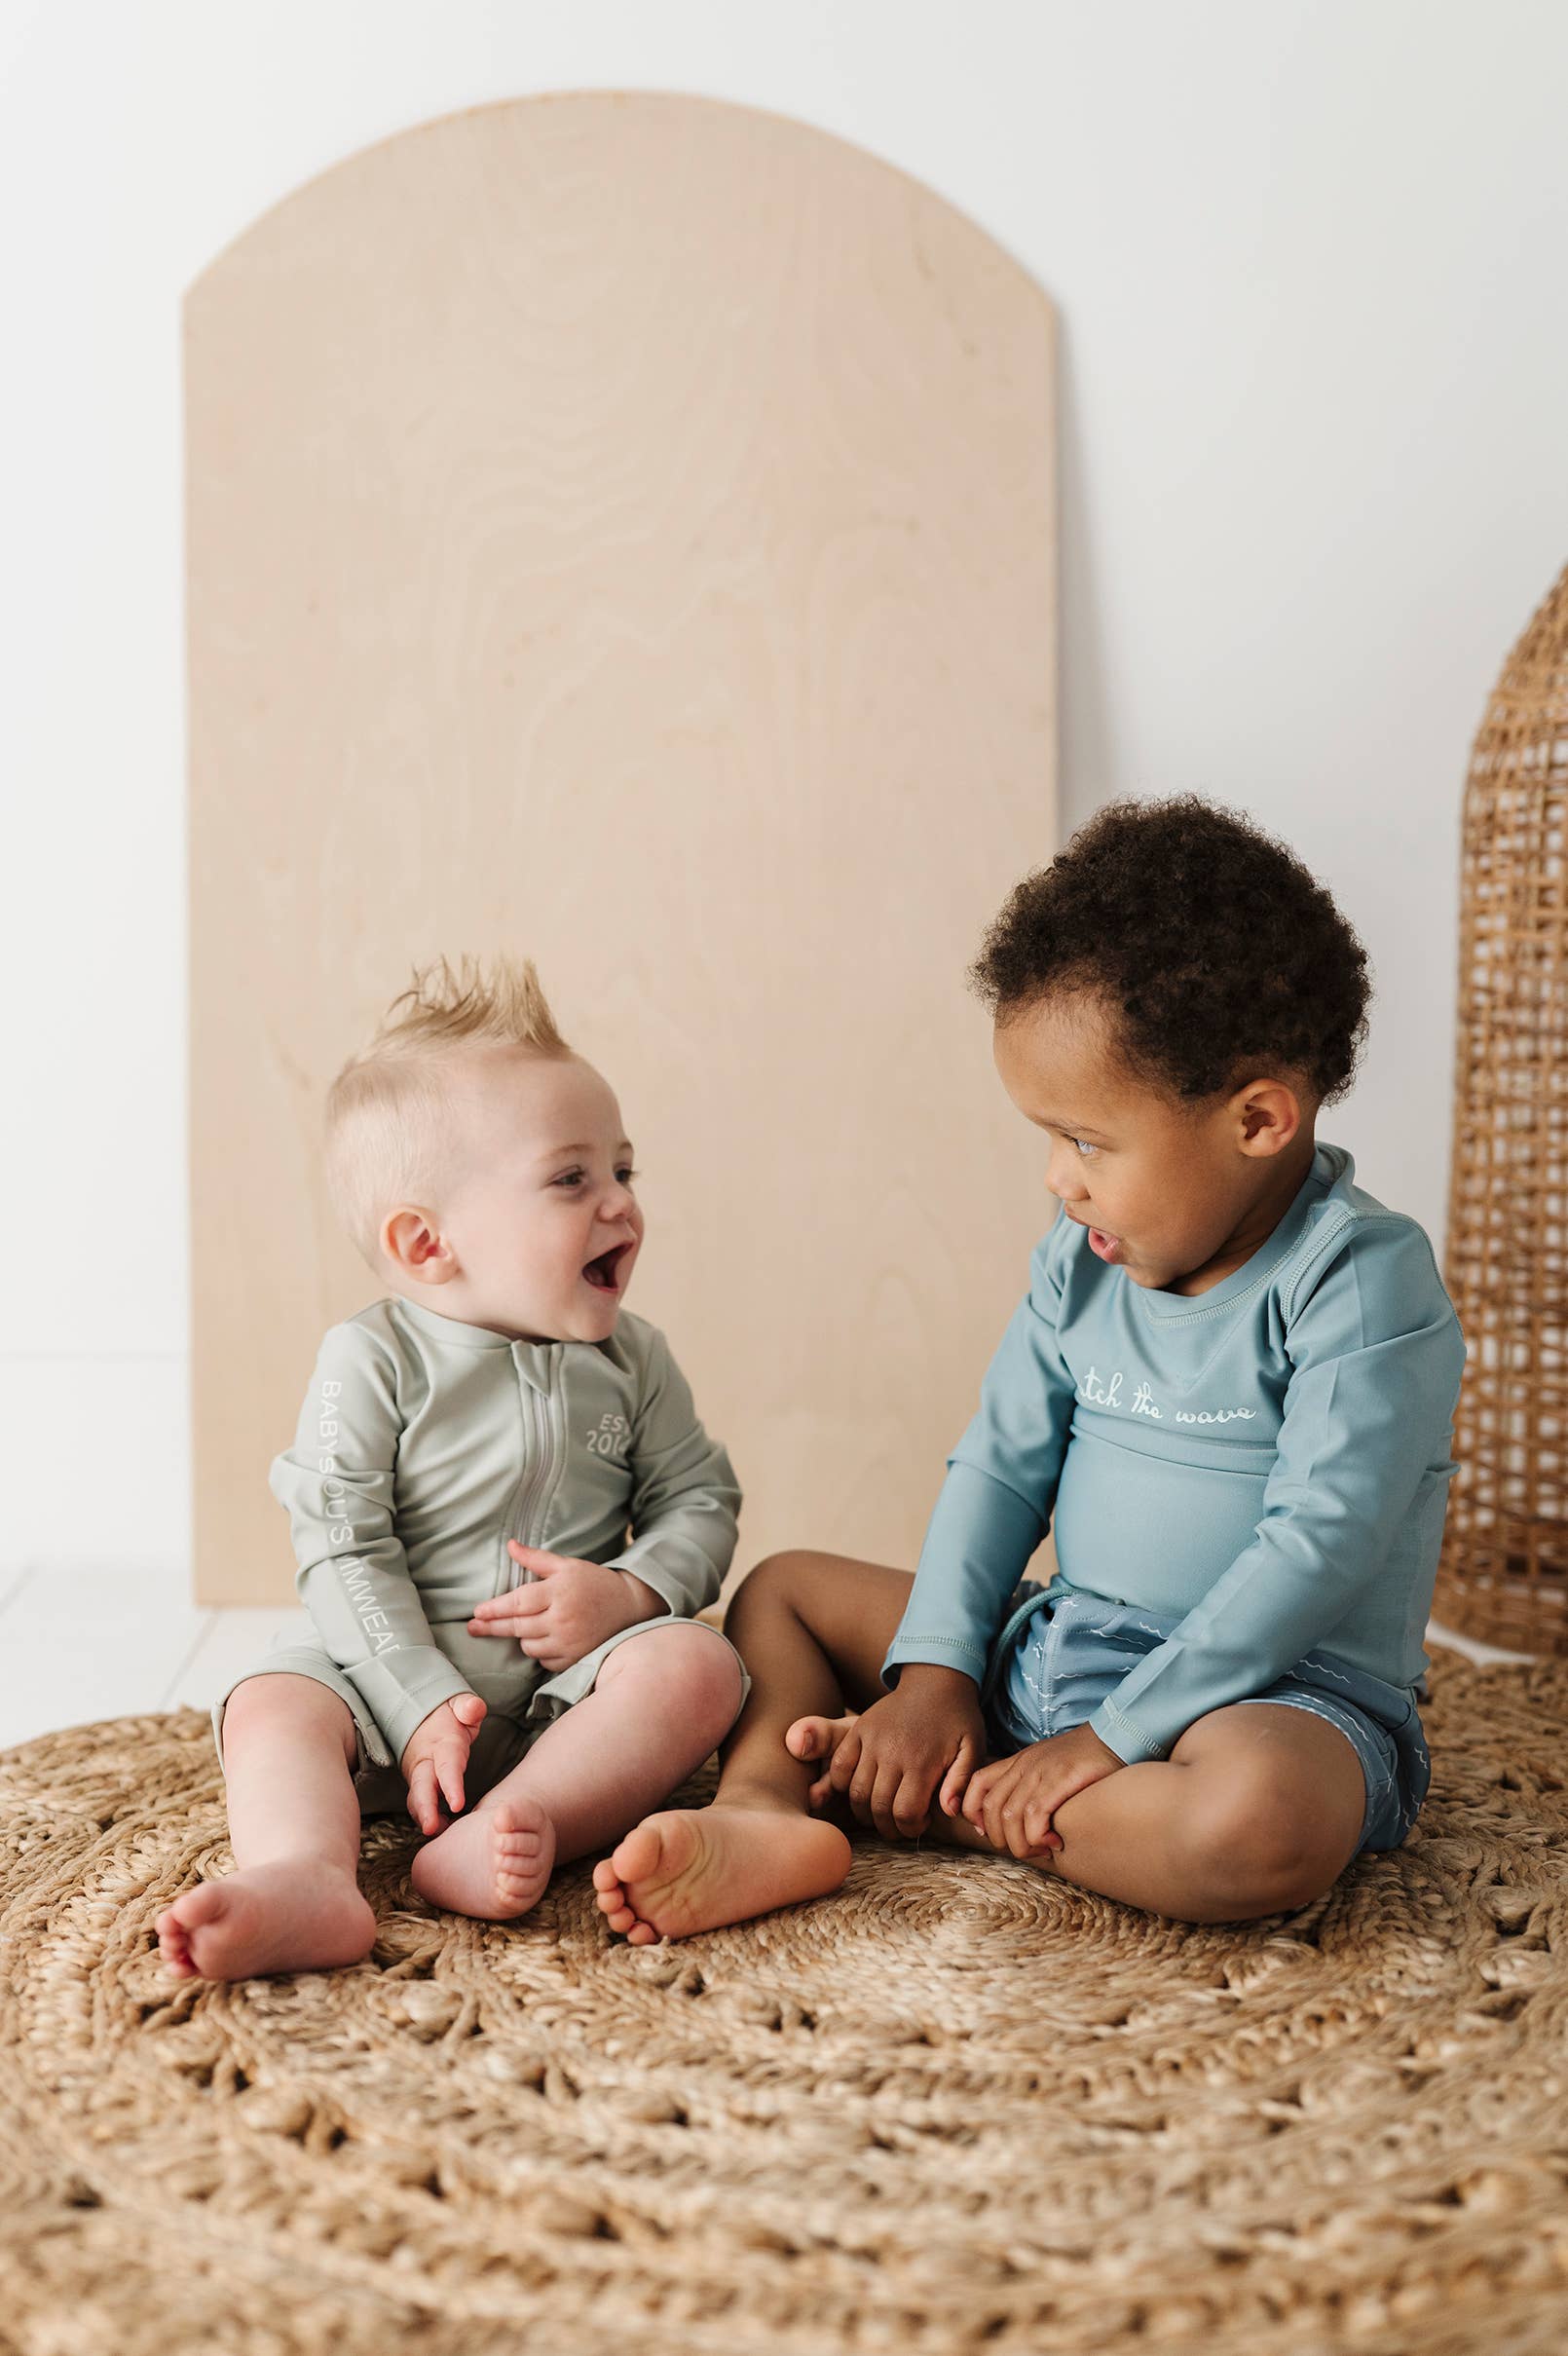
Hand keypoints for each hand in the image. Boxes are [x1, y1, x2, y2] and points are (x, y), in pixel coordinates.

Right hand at [399, 1691, 487, 1835]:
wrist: (422, 1718)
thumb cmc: (448, 1716)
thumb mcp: (459, 1704)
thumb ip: (467, 1707)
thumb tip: (473, 1709)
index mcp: (441, 1744)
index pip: (446, 1766)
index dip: (450, 1786)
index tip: (457, 1804)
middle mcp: (426, 1763)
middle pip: (421, 1788)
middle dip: (425, 1809)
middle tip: (431, 1829)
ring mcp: (419, 1777)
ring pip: (416, 1801)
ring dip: (423, 1819)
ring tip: (436, 1835)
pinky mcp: (419, 1788)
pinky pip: (419, 1807)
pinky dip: (427, 1820)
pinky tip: (442, 1832)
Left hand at [465, 1543, 664, 1673]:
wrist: (630, 1607)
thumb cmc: (594, 1582)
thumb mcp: (567, 1565)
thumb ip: (536, 1558)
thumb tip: (510, 1545)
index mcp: (559, 1592)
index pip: (518, 1602)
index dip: (495, 1608)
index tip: (477, 1612)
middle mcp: (563, 1619)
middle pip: (518, 1627)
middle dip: (492, 1627)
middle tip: (473, 1628)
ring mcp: (570, 1642)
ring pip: (529, 1646)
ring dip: (522, 1637)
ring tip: (525, 1626)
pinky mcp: (575, 1659)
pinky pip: (545, 1661)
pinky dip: (540, 1652)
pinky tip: (543, 1640)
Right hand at [812, 1666, 991, 1840]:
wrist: (935, 1678)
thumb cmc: (958, 1717)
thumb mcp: (973, 1747)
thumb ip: (962, 1781)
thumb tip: (948, 1811)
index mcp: (922, 1761)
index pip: (905, 1813)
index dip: (911, 1829)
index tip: (920, 1823)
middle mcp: (892, 1752)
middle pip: (878, 1808)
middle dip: (888, 1827)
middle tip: (900, 1824)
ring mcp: (871, 1740)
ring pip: (856, 1792)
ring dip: (866, 1812)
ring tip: (882, 1811)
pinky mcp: (858, 1729)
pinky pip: (840, 1767)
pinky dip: (843, 1785)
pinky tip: (862, 1788)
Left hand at [960, 1721, 1123, 1857]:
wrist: (1115, 1737)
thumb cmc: (1086, 1760)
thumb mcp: (1050, 1769)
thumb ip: (1031, 1788)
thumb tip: (1022, 1826)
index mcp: (1018, 1762)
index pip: (976, 1784)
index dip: (974, 1814)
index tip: (991, 1833)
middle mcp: (1023, 1766)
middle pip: (991, 1809)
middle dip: (1002, 1839)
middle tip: (1029, 1850)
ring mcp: (1040, 1771)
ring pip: (1009, 1817)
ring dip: (1023, 1844)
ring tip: (1044, 1849)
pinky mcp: (1059, 1779)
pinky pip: (1034, 1815)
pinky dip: (1039, 1837)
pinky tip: (1056, 1842)